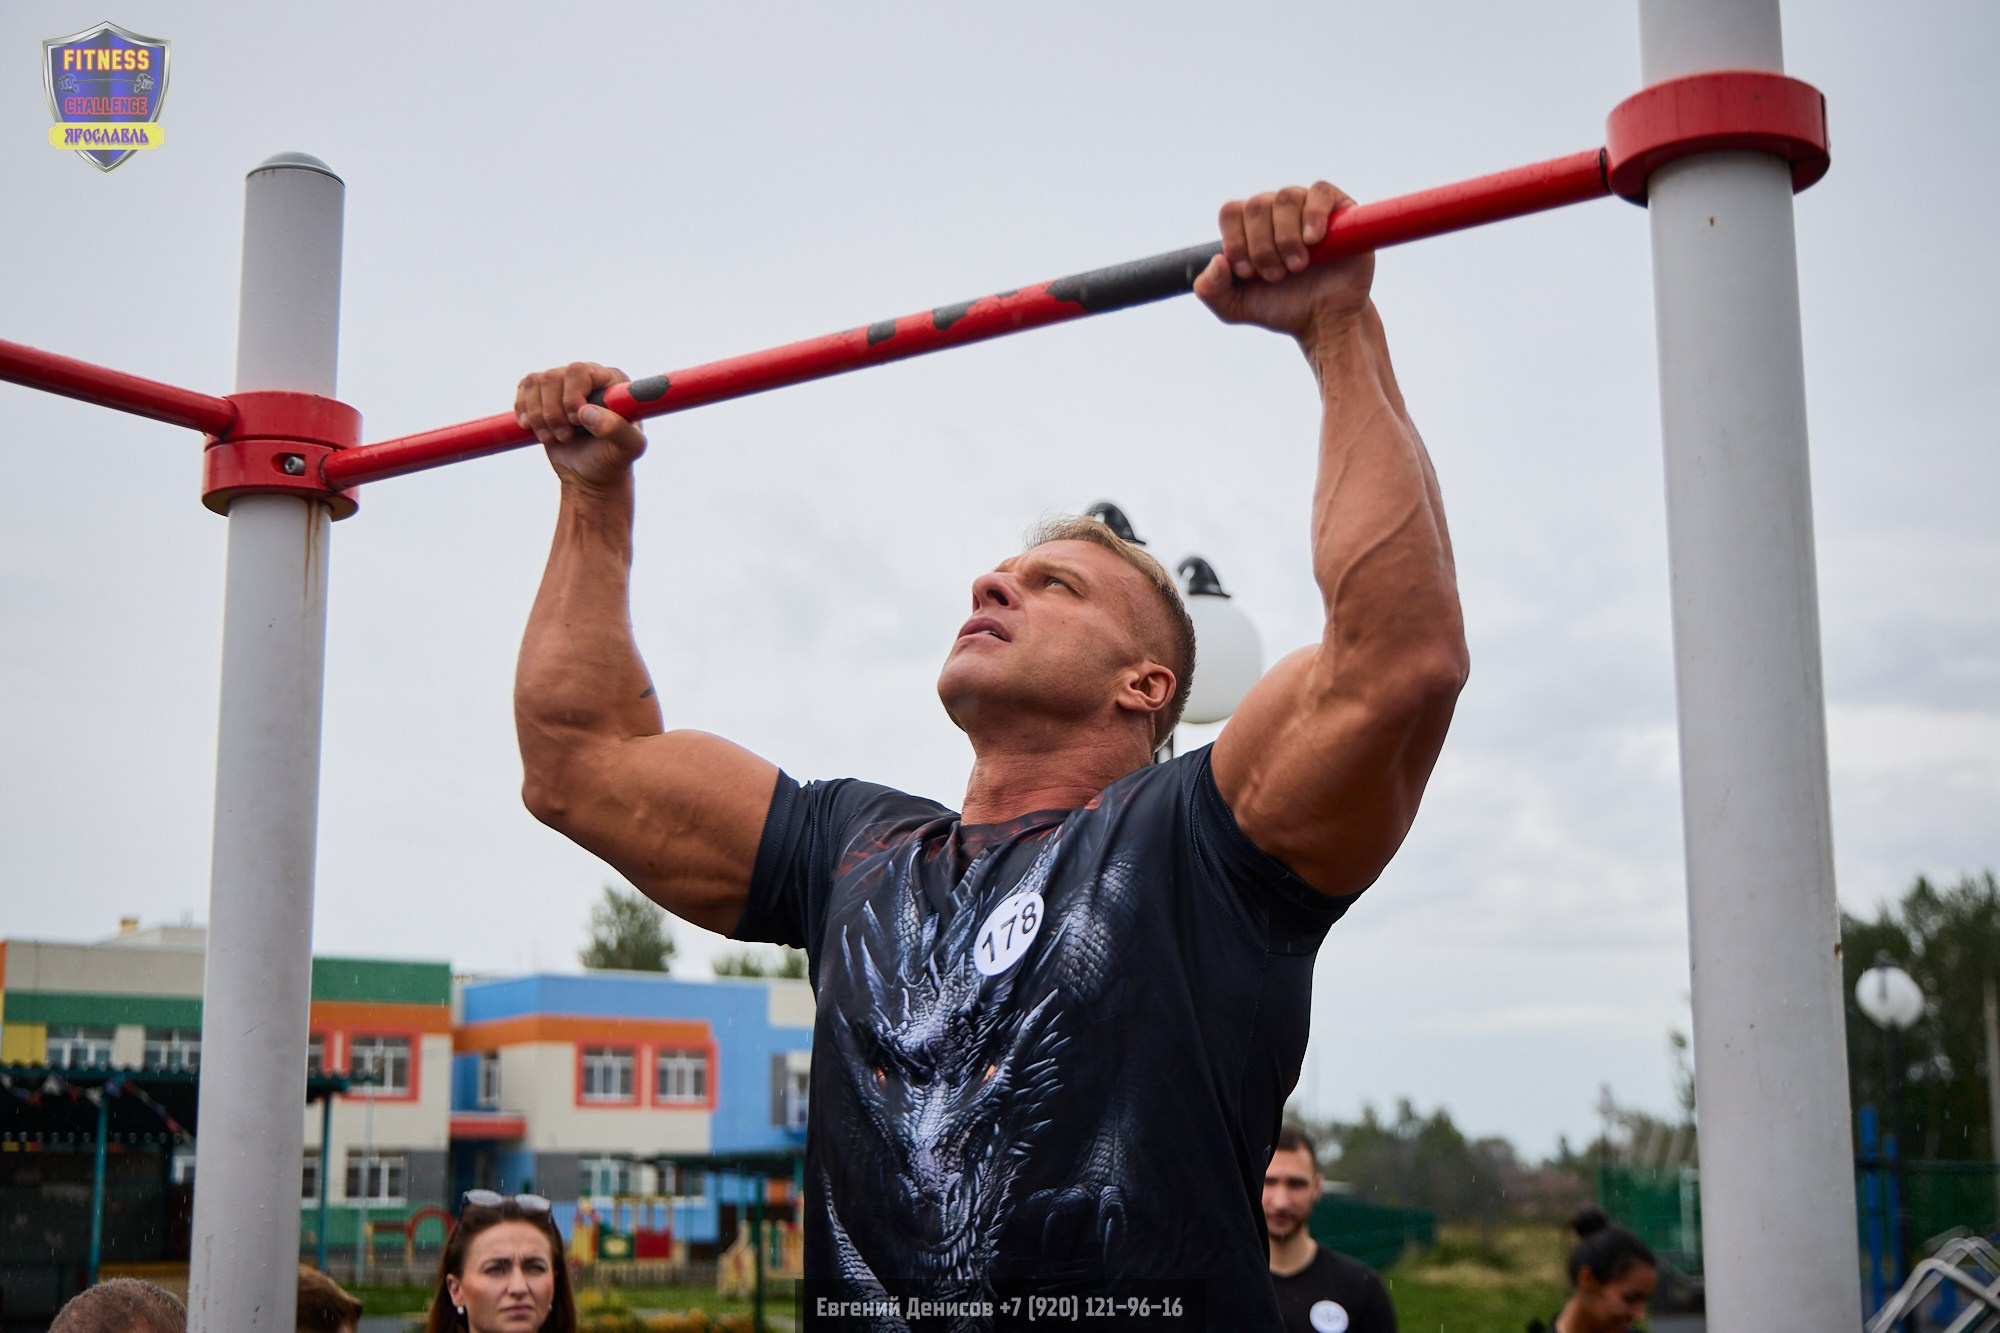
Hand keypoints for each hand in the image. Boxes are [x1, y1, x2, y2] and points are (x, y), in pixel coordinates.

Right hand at [515, 361, 646, 489]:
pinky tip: (533, 428)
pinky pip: (524, 388)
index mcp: (612, 381)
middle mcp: (587, 376)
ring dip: (539, 417)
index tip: (578, 422)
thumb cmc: (613, 459)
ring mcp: (564, 383)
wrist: (590, 474)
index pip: (580, 372)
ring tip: (554, 438)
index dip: (572, 397)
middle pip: (553, 377)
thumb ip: (617, 430)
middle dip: (553, 413)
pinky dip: (524, 411)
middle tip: (566, 437)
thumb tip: (586, 412)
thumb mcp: (628, 449)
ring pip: (535, 383)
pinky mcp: (544, 393)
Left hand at [1193, 182, 1373, 344]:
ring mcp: (1306, 206)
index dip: (1236, 241)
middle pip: (1256, 205)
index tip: (1248, 273)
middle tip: (1276, 276)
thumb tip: (1217, 260)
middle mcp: (1276, 211)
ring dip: (1286, 237)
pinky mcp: (1338, 208)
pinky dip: (1313, 214)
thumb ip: (1211, 290)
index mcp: (1249, 227)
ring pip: (1285, 198)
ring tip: (1298, 266)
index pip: (1231, 212)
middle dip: (1262, 246)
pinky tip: (1313, 240)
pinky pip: (1320, 192)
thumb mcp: (1235, 307)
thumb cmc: (1282, 307)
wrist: (1324, 320)